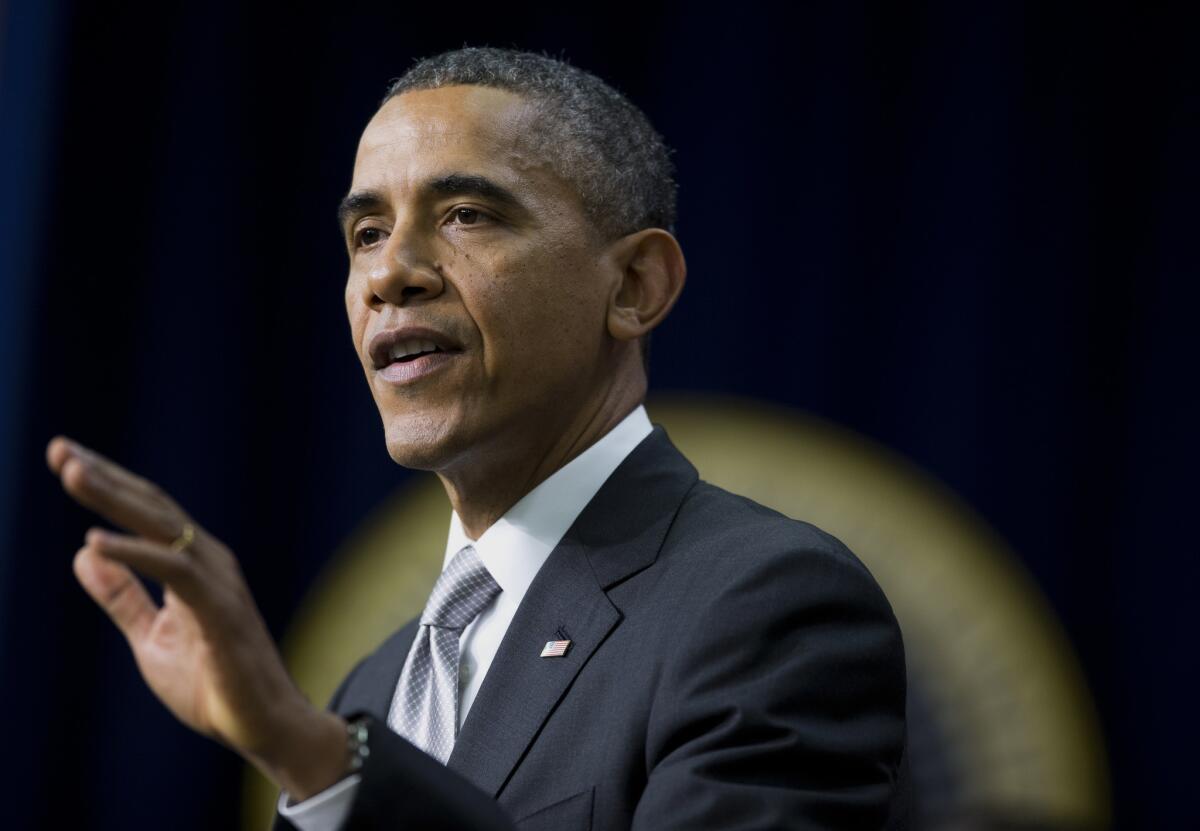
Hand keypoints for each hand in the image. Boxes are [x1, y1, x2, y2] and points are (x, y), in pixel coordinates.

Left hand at [47, 435, 349, 799]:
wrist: (264, 724)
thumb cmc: (215, 683)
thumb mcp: (152, 638)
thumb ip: (122, 597)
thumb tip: (84, 554)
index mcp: (194, 564)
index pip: (147, 513)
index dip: (108, 484)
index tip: (65, 457)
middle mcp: (208, 561)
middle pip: (152, 506)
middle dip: (105, 476)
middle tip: (60, 450)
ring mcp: (218, 582)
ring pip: (162, 526)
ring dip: (115, 498)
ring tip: (72, 473)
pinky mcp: (220, 609)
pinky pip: (173, 572)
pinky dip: (134, 554)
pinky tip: (95, 542)